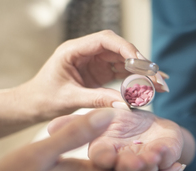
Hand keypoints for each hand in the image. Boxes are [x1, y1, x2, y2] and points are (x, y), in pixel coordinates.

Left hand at [18, 30, 167, 120]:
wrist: (35, 104)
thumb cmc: (45, 98)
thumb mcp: (70, 99)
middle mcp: (87, 51)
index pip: (105, 40)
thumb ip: (97, 99)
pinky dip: (138, 79)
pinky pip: (124, 71)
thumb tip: (125, 103)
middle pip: (120, 49)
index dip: (125, 49)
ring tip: (161, 84)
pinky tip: (152, 85)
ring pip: (125, 60)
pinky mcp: (102, 72)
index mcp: (74, 50)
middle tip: (157, 77)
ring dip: (143, 71)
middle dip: (141, 62)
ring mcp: (96, 61)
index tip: (141, 63)